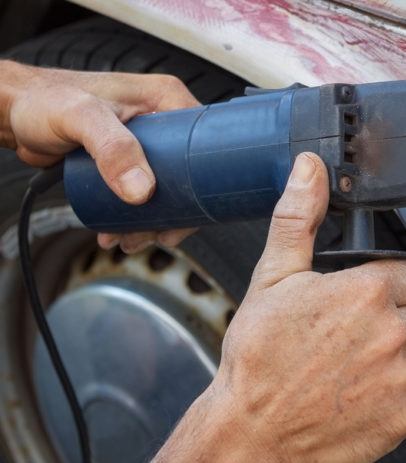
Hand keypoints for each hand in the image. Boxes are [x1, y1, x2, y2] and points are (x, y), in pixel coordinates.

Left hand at [0, 60, 198, 251]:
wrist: (14, 113)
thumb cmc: (43, 100)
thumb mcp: (82, 118)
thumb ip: (112, 149)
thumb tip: (142, 190)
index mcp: (164, 100)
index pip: (204, 143)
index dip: (202, 179)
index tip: (188, 209)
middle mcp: (161, 121)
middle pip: (188, 175)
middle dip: (173, 211)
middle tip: (156, 233)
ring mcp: (147, 143)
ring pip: (166, 190)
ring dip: (152, 221)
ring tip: (131, 238)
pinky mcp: (130, 161)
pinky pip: (146, 193)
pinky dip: (138, 217)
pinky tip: (121, 229)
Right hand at [217, 151, 405, 462]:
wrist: (251, 428)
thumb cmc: (259, 357)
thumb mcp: (273, 277)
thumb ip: (299, 218)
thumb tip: (310, 171)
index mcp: (369, 292)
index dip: (386, 284)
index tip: (361, 299)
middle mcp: (393, 333)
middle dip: (386, 320)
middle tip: (344, 335)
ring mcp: (401, 377)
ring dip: (388, 359)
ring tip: (343, 367)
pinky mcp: (403, 416)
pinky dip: (388, 395)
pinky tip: (351, 394)